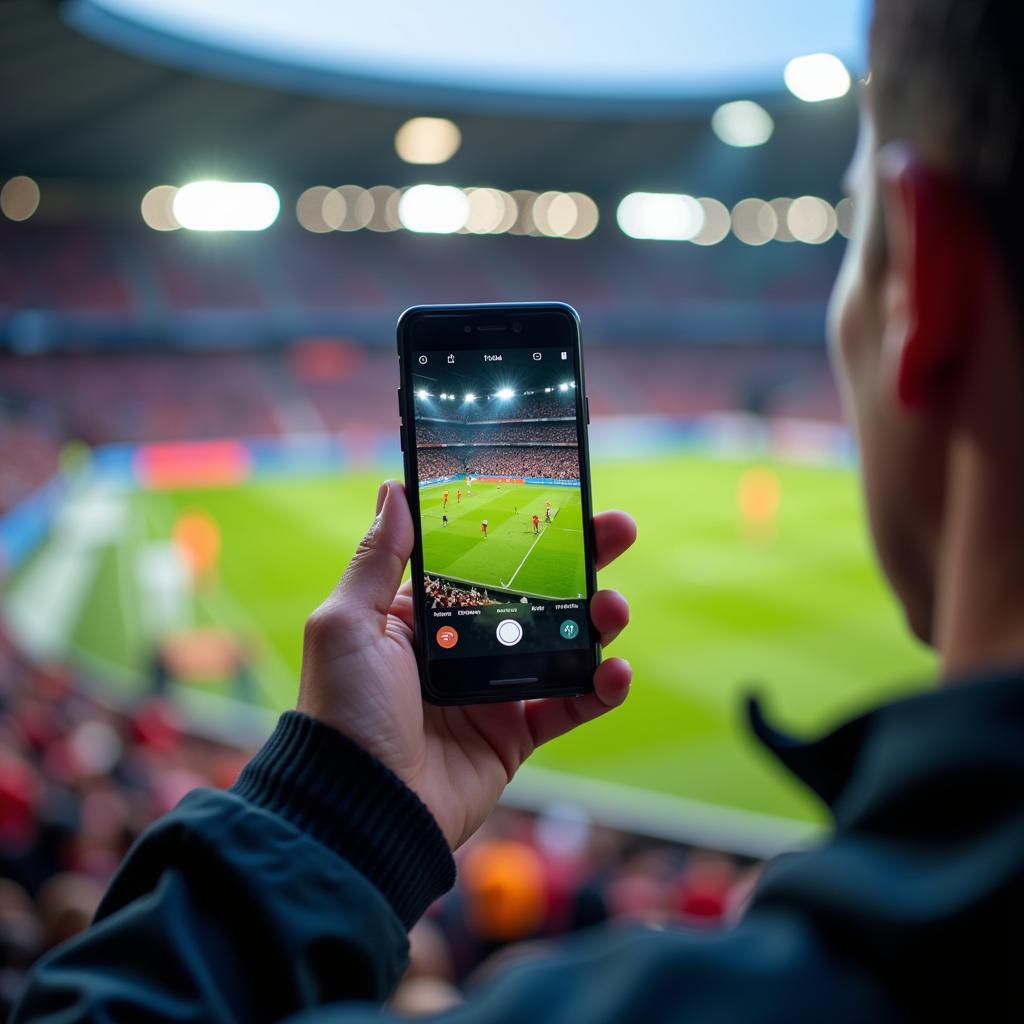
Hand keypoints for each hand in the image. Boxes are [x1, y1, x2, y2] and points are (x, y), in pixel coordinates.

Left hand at [297, 480, 635, 849]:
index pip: (483, 559)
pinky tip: (616, 672)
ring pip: (560, 644)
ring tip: (614, 608)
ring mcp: (491, 691)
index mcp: (423, 615)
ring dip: (596, 621)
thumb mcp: (348, 623)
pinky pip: (568, 706)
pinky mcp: (513, 736)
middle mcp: (461, 647)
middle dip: (580, 561)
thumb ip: (380, 558)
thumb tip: (395, 489)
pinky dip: (599, 689)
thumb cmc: (344, 711)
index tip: (561, 499)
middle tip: (619, 529)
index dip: (523, 530)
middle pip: (533, 593)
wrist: (360, 809)